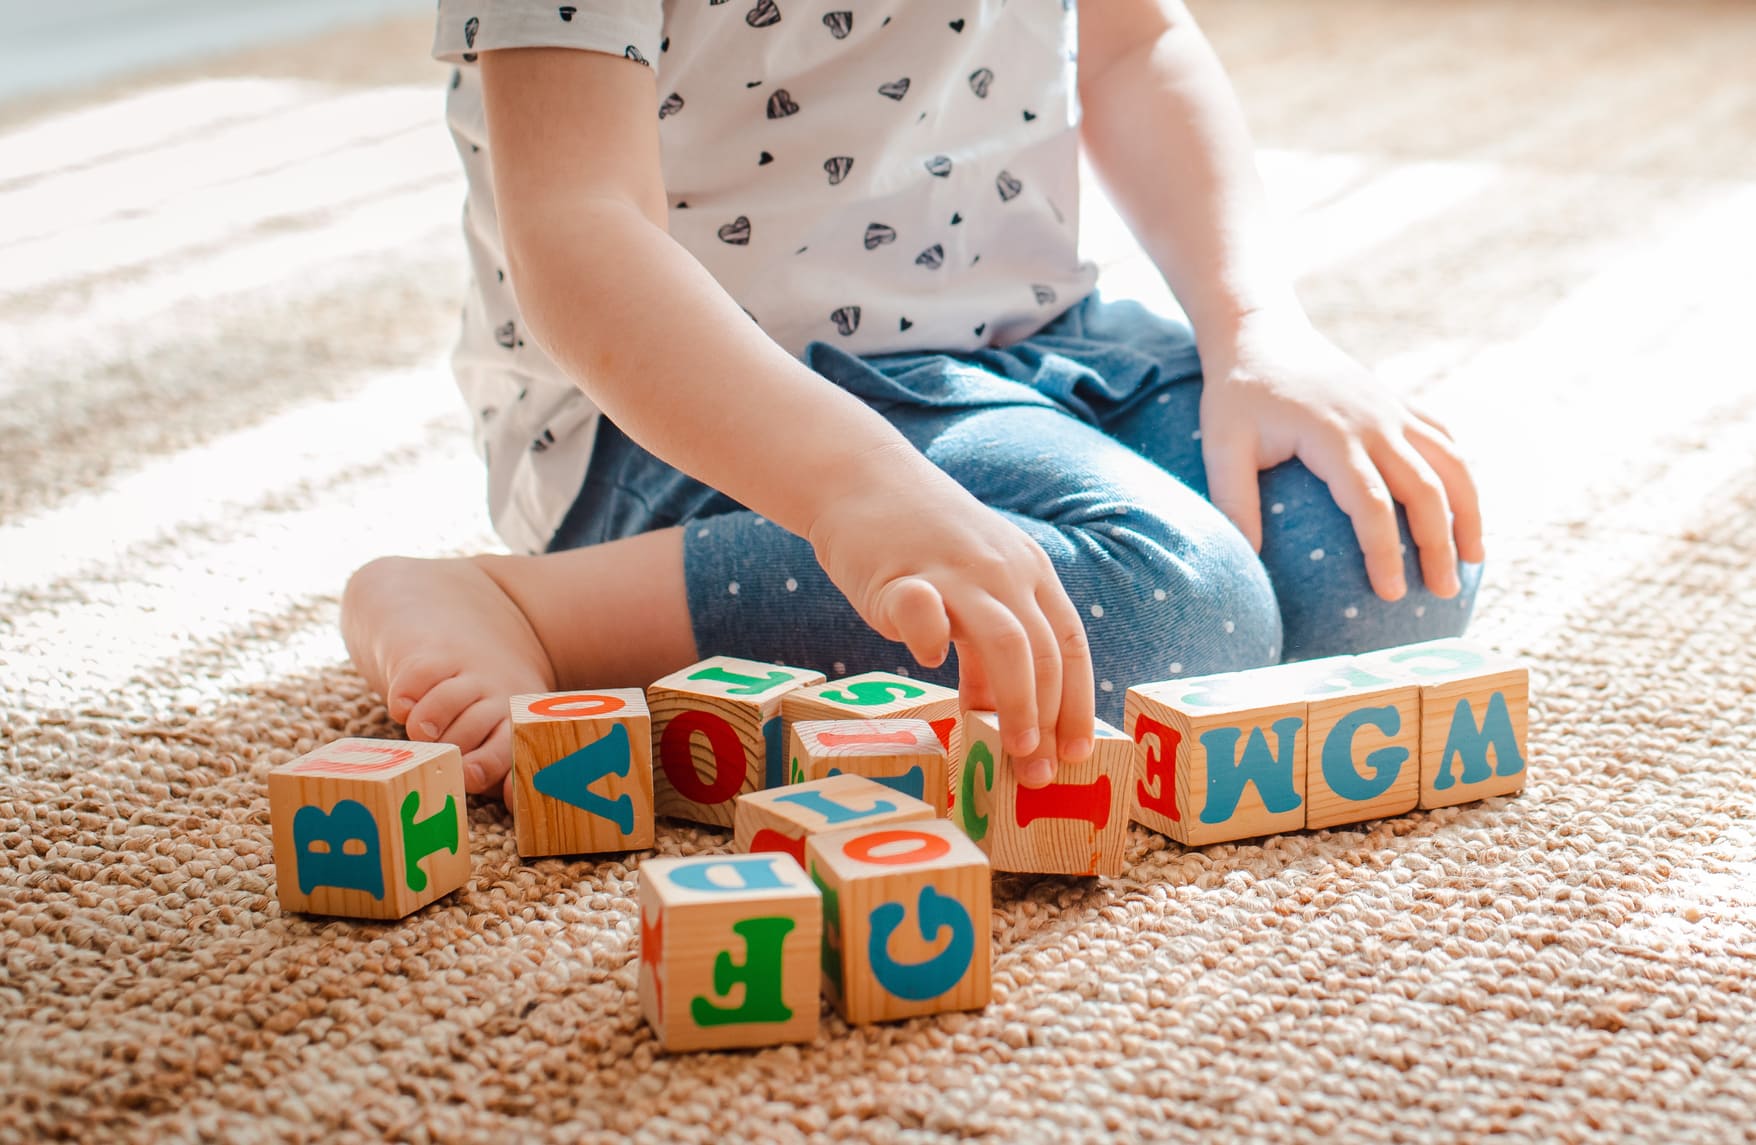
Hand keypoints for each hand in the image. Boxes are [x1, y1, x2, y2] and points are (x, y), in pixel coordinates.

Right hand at [805, 444, 1094, 785]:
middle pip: (1045, 654)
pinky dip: (931, 642)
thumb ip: (988, 649)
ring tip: (1011, 750)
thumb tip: (1004, 722)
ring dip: (1017, 702)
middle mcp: (1003, 570)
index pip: (1069, 645)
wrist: (859, 480)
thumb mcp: (971, 589)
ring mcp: (955, 570)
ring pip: (1008, 642)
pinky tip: (929, 662)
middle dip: (1047, 721)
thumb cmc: (918, 543)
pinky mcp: (901, 573)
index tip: (1076, 754)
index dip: (1076, 703)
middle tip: (1037, 773)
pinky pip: (924, 612)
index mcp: (1029, 572)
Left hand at [1197, 307, 1484, 598]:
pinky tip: (1465, 510)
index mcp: (1334, 433)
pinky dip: (1462, 474)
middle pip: (1426, 488)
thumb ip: (1233, 501)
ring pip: (1451, 462)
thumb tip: (1244, 564)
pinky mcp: (1400, 402)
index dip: (1385, 550)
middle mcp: (1375, 419)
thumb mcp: (1221, 445)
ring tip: (1474, 560)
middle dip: (1439, 543)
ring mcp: (1394, 408)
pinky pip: (1446, 438)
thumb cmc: (1237, 395)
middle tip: (1442, 593)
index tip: (1390, 593)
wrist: (1261, 333)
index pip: (1372, 502)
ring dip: (1469, 511)